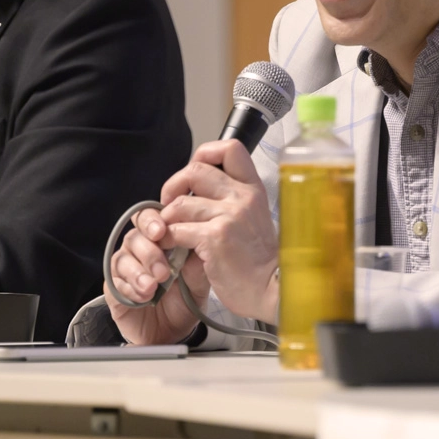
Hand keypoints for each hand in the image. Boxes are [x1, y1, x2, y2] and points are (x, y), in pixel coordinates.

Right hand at [105, 212, 207, 345]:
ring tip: (154, 287)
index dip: (152, 220)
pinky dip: (130, 288)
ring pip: (122, 258)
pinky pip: (114, 282)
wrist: (174, 333)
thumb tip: (197, 238)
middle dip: (148, 250)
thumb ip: (197, 260)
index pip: (149, 218)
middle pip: (133, 236)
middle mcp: (139, 251)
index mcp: (159, 241)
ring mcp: (124, 270)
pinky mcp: (114, 289)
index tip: (162, 230)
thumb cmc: (184, 301)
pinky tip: (143, 296)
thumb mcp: (198, 281)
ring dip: (139, 272)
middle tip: (162, 268)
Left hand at [156, 140, 278, 320]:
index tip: (193, 177)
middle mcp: (243, 197)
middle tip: (169, 204)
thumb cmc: (259, 261)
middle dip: (173, 186)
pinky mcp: (215, 238)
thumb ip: (233, 200)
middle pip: (195, 170)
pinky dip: (168, 239)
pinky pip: (177, 229)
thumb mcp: (254, 219)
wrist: (271, 290)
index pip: (229, 148)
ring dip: (167, 219)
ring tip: (169, 232)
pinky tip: (172, 249)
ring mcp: (230, 216)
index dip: (204, 154)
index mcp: (253, 189)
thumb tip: (198, 190)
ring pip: (180, 203)